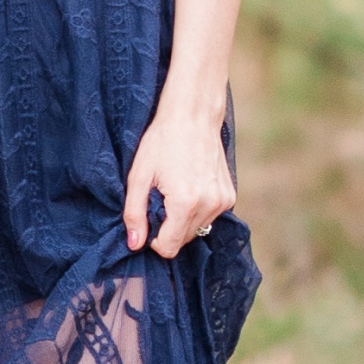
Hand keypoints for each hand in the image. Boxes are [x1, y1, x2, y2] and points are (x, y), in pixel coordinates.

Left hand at [118, 92, 234, 259]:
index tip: (148, 217)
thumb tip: (135, 244)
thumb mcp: (139, 175)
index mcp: (185, 203)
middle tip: (160, 199)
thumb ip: (134, 213)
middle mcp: (209, 206)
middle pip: (183, 241)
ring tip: (175, 190)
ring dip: (183, 220)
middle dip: (168, 227)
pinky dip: (197, 210)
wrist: (193, 115)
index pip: (169, 248)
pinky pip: (209, 217)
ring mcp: (223, 201)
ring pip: (197, 230)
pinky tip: (190, 186)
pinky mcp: (229, 196)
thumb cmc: (162, 141)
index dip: (153, 239)